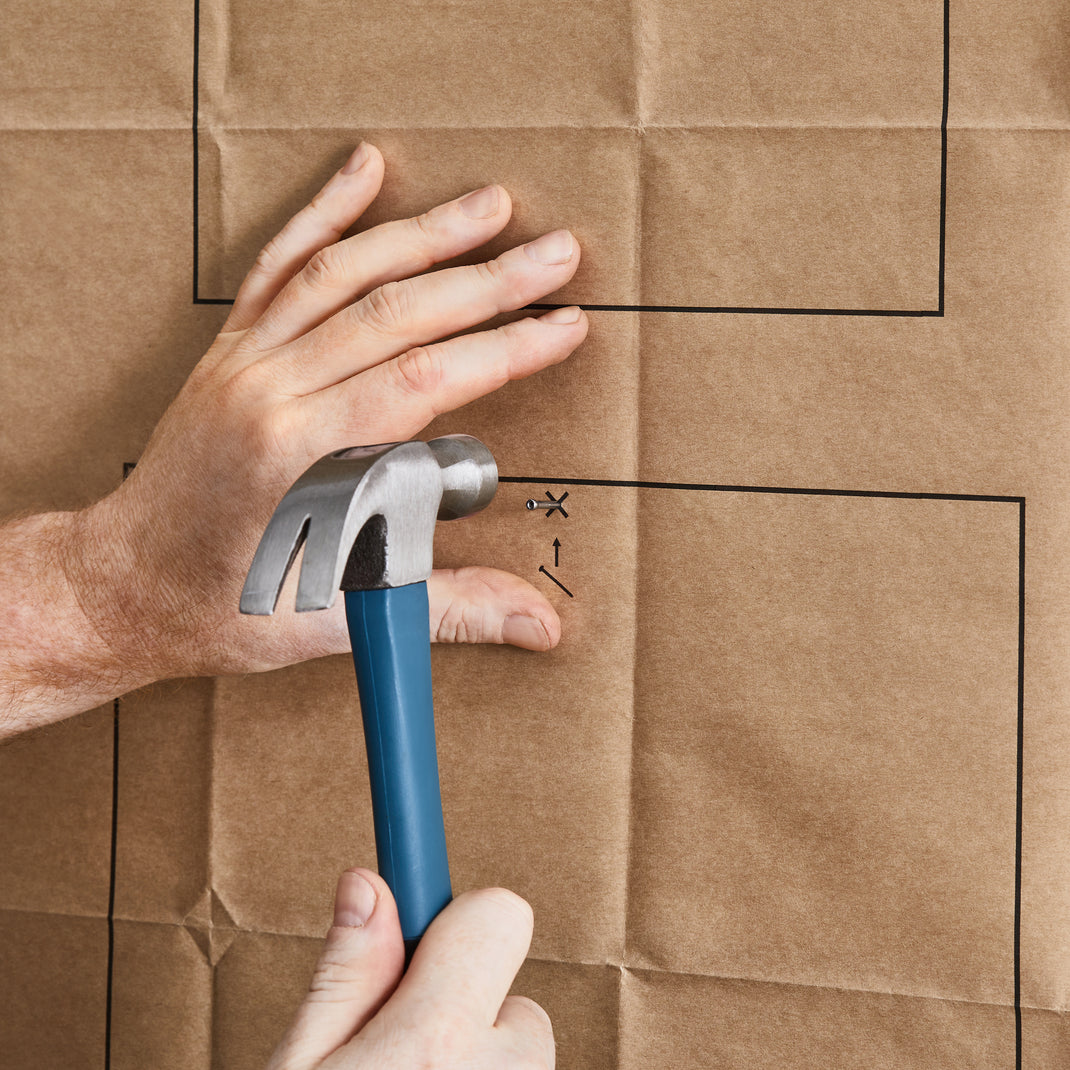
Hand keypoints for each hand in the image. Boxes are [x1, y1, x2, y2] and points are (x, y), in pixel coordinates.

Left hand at [63, 142, 586, 688]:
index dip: (506, 348)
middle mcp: (270, 389)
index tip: (565, 325)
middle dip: (488, 279)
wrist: (120, 585)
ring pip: (344, 273)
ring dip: (424, 232)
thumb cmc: (221, 609)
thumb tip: (541, 626)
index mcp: (300, 457)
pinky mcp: (230, 348)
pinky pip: (279, 265)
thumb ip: (447, 609)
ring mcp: (245, 360)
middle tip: (559, 250)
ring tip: (492, 203)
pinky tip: (364, 169)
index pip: (425, 379)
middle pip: (397, 312)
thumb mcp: (339, 623)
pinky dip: (324, 210)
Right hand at [267, 869, 552, 1069]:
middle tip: (397, 1055)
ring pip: (517, 1059)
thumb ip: (344, 979)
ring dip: (476, 1067)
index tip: (433, 918)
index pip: (498, 916)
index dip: (454, 922)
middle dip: (461, 1013)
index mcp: (437, 1042)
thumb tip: (368, 885)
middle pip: (509, 999)